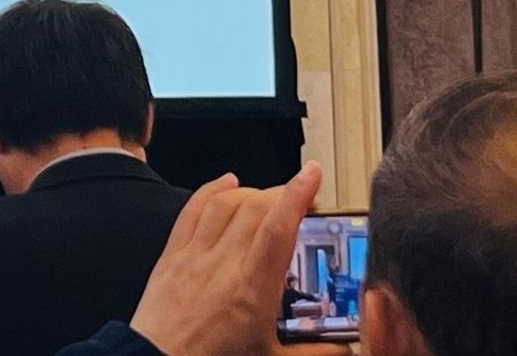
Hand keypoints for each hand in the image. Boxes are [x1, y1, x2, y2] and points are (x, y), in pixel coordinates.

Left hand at [129, 162, 350, 355]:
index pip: (279, 227)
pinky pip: (191, 211)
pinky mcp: (172, 256)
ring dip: (251, 191)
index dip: (298, 195)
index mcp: (252, 290)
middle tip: (302, 197)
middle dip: (282, 192)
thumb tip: (344, 348)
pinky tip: (225, 184)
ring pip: (224, 203)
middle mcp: (222, 265)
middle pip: (255, 207)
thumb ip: (315, 353)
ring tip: (270, 195)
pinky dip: (210, 191)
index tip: (312, 177)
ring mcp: (194, 256)